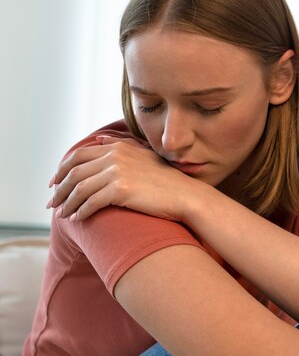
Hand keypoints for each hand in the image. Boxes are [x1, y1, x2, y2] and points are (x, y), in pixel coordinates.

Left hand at [48, 135, 203, 222]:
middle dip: (59, 188)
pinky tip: (78, 219)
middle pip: (74, 171)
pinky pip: (91, 202)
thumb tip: (100, 138)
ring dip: (67, 203)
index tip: (54, 183)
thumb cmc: (167, 181)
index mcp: (118, 148)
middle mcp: (115, 157)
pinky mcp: (121, 190)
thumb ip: (121, 146)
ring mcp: (118, 173)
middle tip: (52, 202)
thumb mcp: (143, 156)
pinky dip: (81, 212)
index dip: (61, 170)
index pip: (78, 156)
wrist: (186, 196)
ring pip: (79, 188)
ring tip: (62, 214)